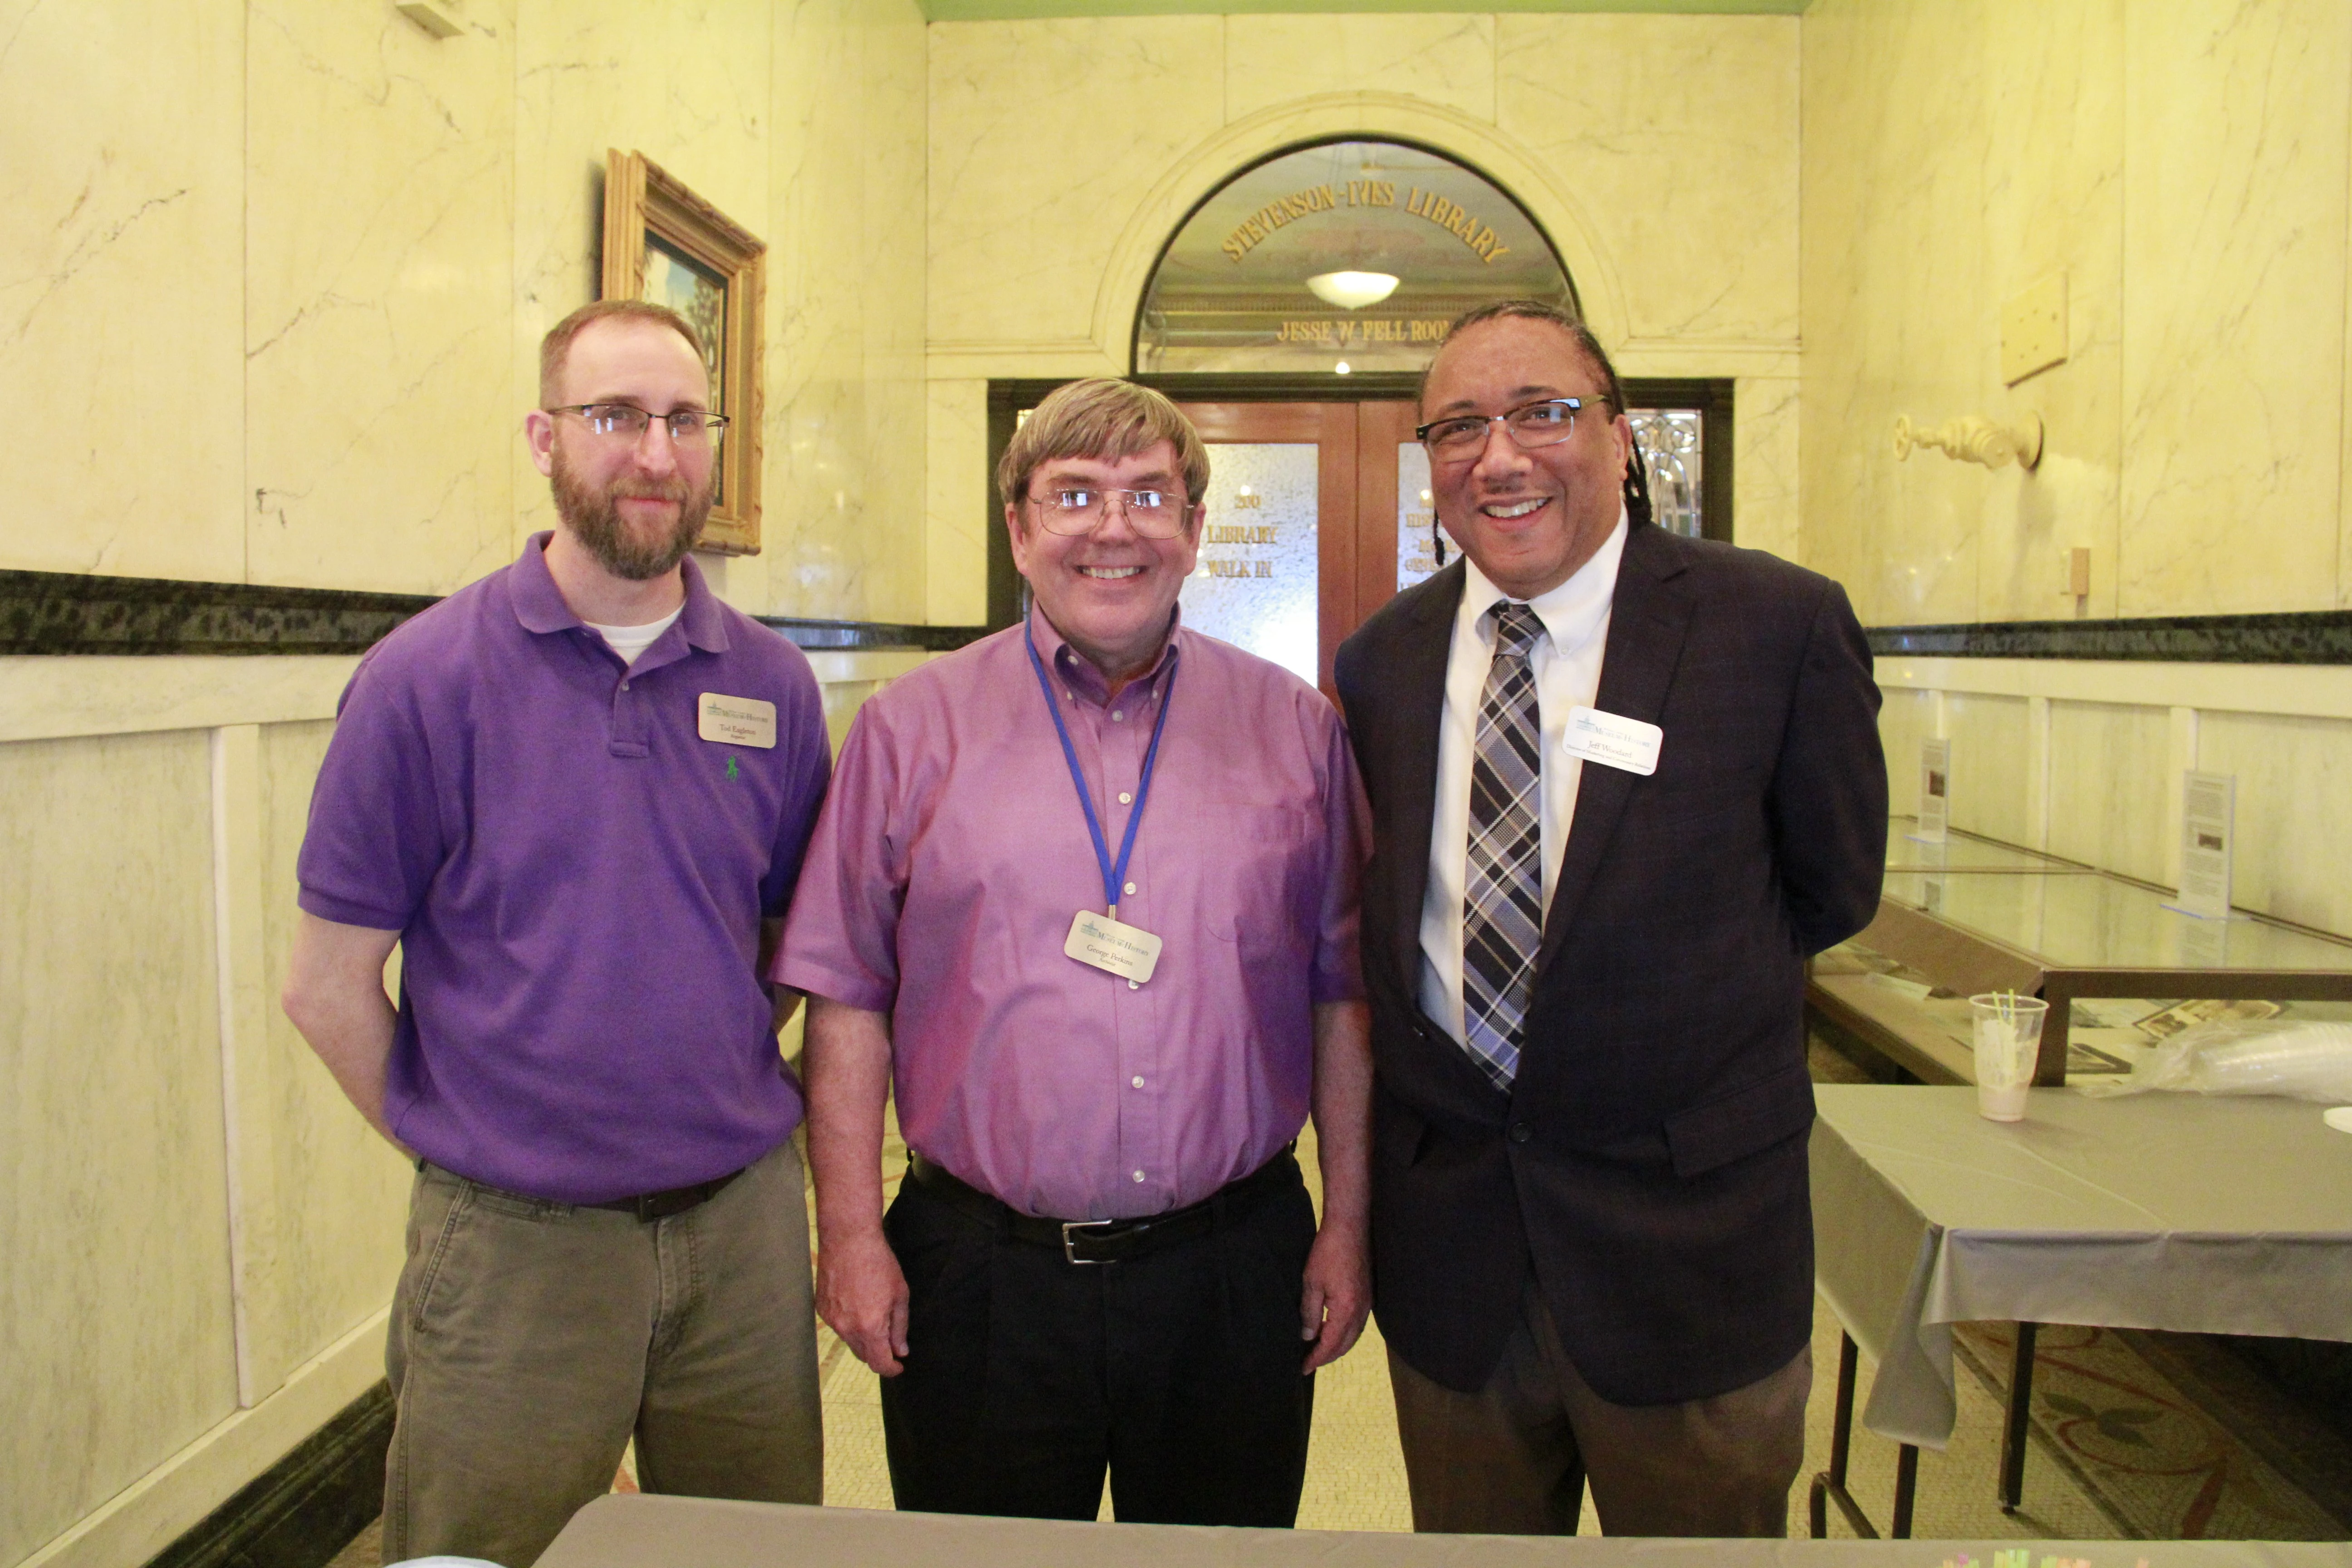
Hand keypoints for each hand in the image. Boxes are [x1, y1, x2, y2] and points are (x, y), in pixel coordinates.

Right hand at [817, 1227, 909, 1375]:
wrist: (848, 1239)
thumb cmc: (879, 1263)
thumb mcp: (899, 1295)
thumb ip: (900, 1327)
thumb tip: (901, 1350)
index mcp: (870, 1328)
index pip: (879, 1363)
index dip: (891, 1368)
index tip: (899, 1365)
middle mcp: (847, 1329)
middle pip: (863, 1355)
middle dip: (878, 1352)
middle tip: (890, 1339)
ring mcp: (831, 1320)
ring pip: (849, 1340)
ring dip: (863, 1337)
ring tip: (872, 1312)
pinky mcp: (820, 1309)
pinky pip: (837, 1325)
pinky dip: (849, 1322)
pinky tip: (856, 1303)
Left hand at [1298, 1221, 1370, 1372]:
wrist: (1350, 1229)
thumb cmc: (1327, 1253)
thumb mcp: (1312, 1283)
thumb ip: (1310, 1313)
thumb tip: (1307, 1336)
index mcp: (1346, 1311)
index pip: (1331, 1344)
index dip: (1316, 1358)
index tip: (1303, 1368)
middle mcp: (1361, 1312)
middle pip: (1345, 1345)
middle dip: (1327, 1357)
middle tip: (1310, 1363)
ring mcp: (1367, 1304)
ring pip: (1353, 1336)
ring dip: (1337, 1347)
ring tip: (1320, 1352)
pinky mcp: (1368, 1296)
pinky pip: (1358, 1325)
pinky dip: (1346, 1335)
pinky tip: (1335, 1332)